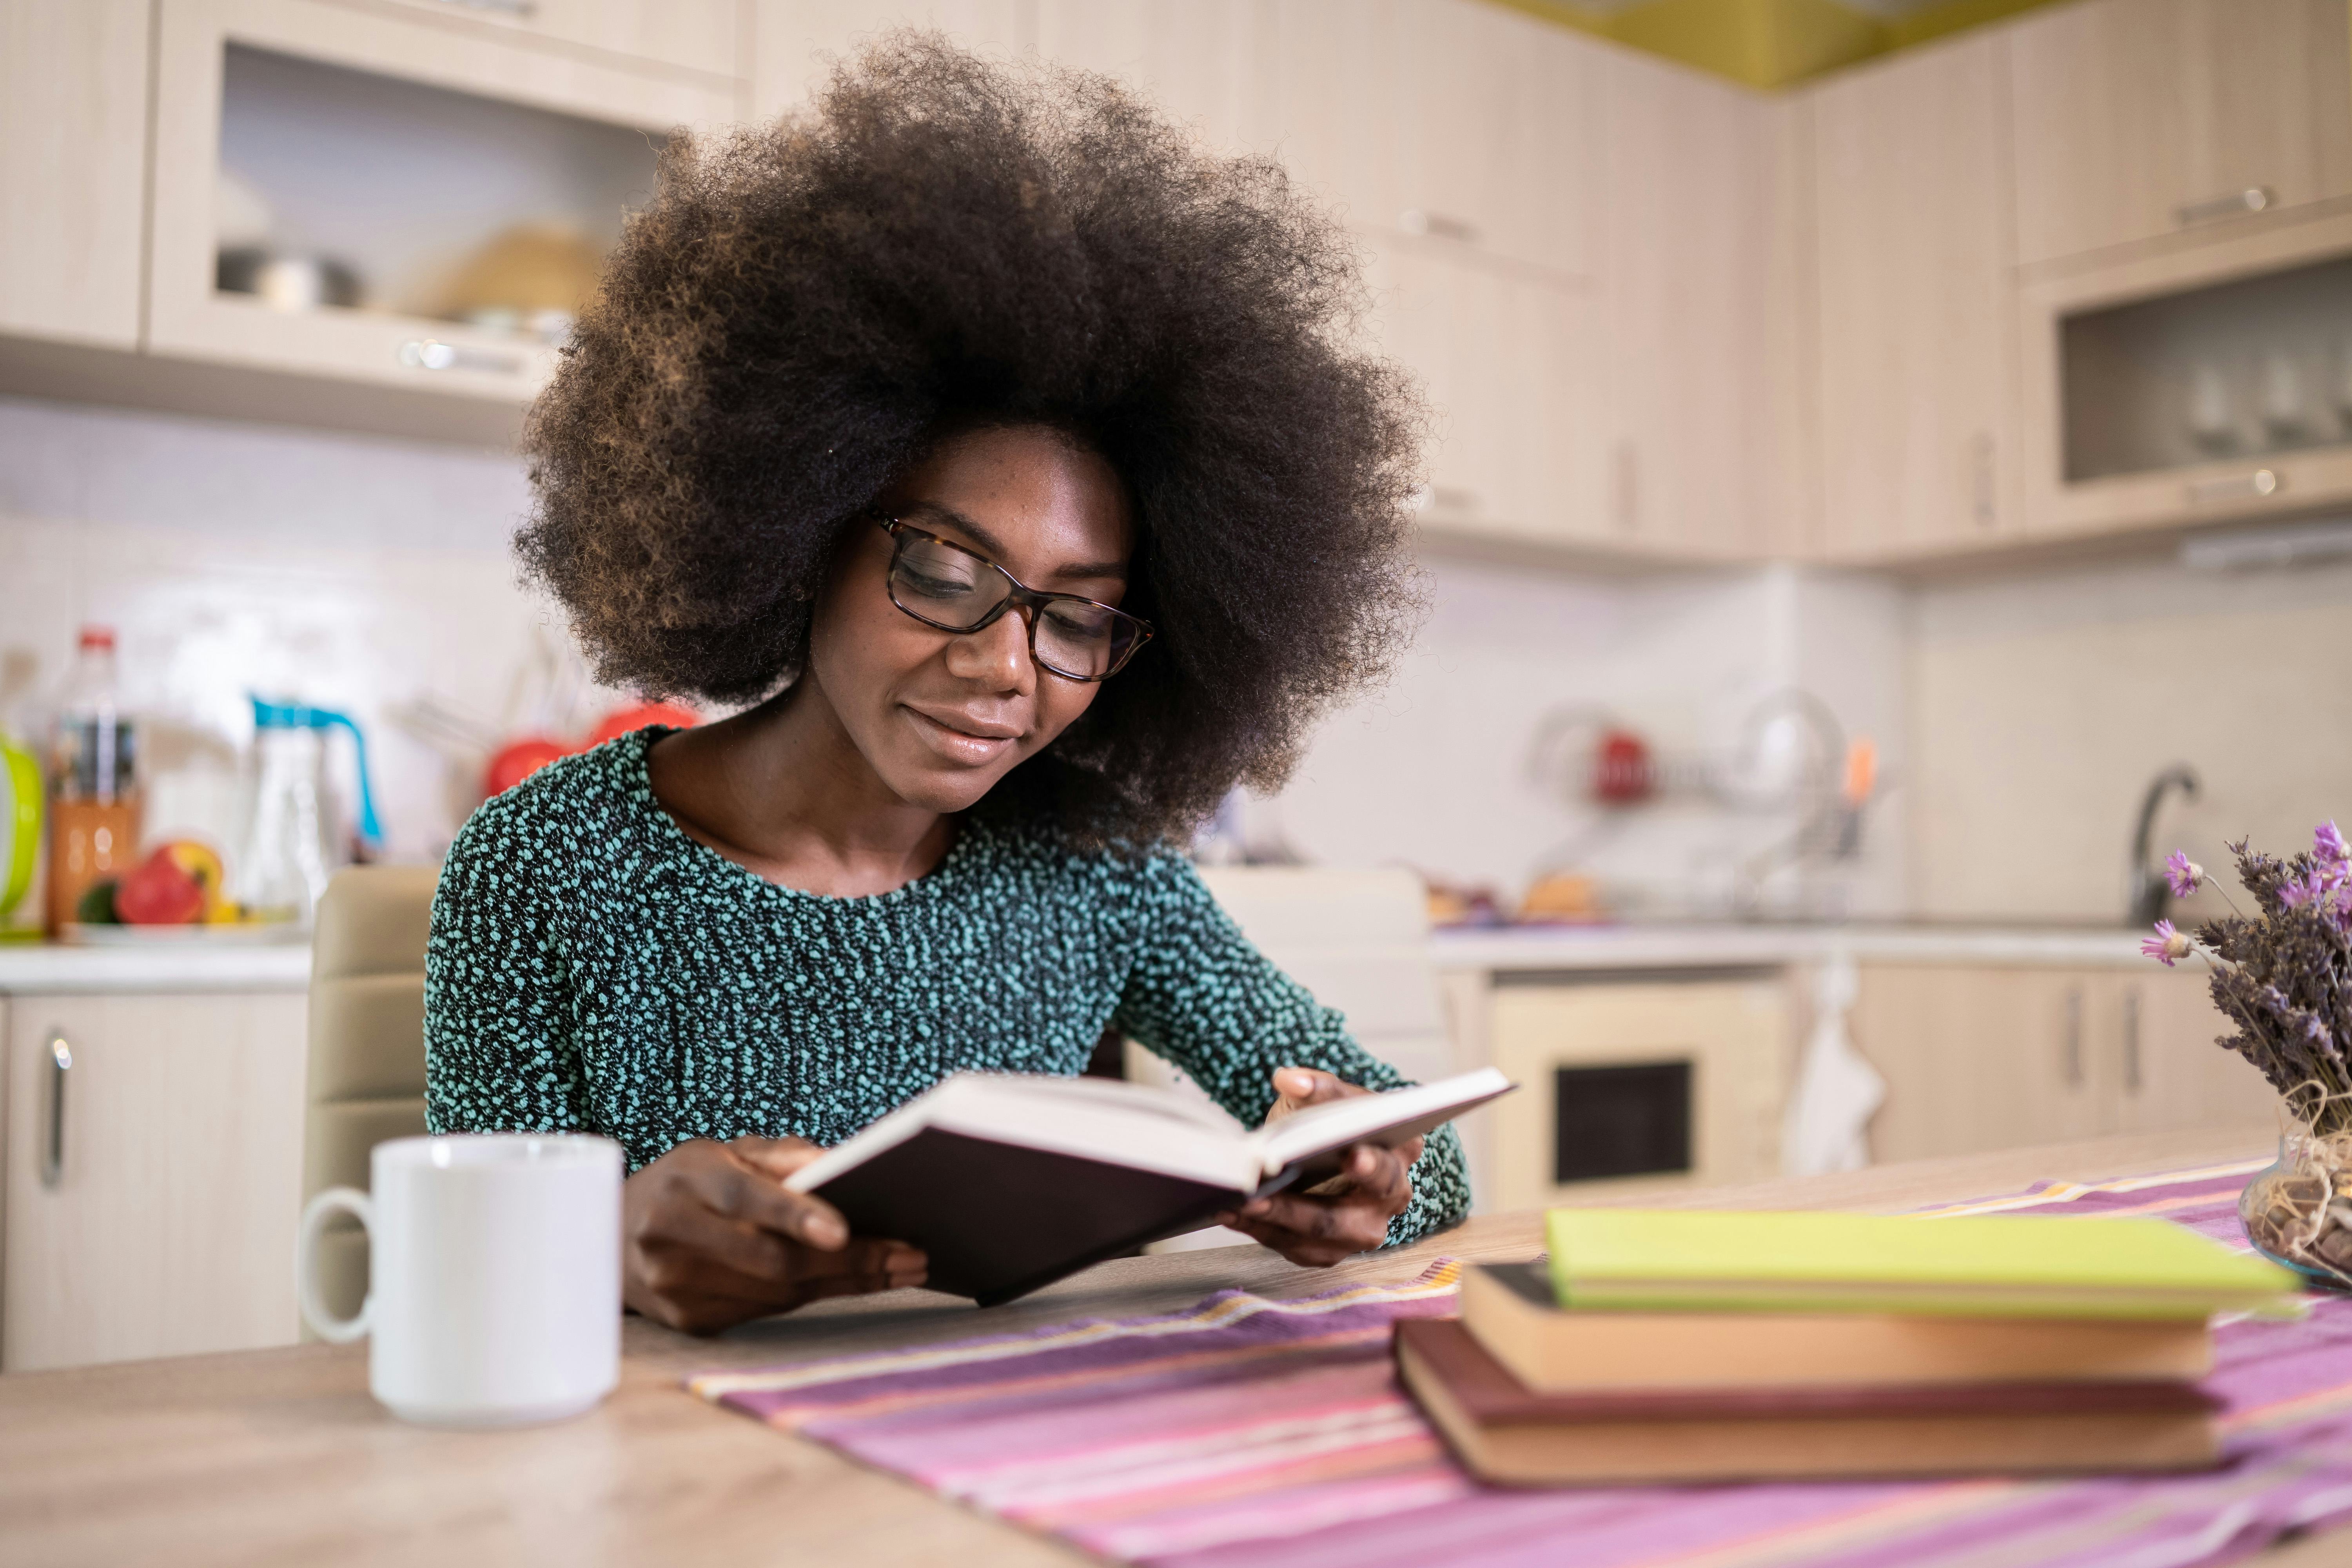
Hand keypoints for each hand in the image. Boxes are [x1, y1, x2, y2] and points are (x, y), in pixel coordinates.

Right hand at [621, 1136, 925, 1334]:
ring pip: (778, 1292)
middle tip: (910, 1255)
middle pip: (772, 1258)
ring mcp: (676, 1285)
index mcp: (685, 1180)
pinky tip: (851, 1281)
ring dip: (847, 1282)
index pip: (744, 1199)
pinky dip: (814, 1295)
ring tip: (900, 1267)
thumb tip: (839, 1165)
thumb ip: (781, 1155)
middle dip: (851, 1261)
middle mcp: (672, 1235)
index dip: (794, 1215)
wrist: (614, 1236)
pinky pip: (767, 1311)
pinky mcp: (688, 1320)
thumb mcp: (726, 1151)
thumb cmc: (689, 1183)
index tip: (843, 1231)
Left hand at [1211, 1067, 1421, 1266]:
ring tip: (1236, 1202)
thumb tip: (1290, 1080)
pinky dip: (1259, 1228)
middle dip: (1303, 1206)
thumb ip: (1315, 1085)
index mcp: (1401, 1152)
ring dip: (1273, 1218)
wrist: (1323, 1150)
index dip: (1371, 1162)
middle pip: (1350, 1213)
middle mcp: (1391, 1199)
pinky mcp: (1329, 1250)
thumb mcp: (1326, 1096)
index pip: (1388, 1160)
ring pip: (1319, 1233)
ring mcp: (1361, 1231)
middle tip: (1259, 1195)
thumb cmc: (1331, 1120)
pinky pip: (1294, 1246)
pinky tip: (1230, 1211)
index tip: (1351, 1156)